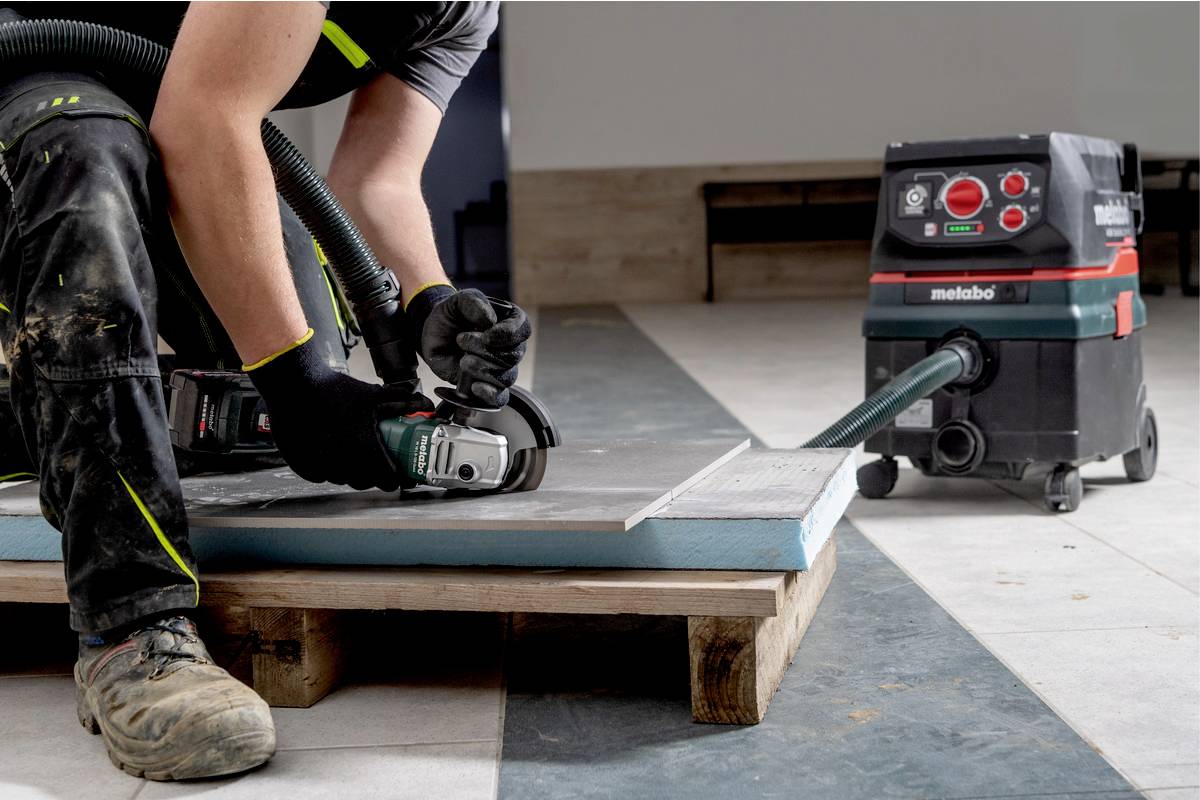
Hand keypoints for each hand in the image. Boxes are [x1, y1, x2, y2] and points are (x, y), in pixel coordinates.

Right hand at [245, 332, 433, 489]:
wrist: (294, 385)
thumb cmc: (332, 390)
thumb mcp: (372, 394)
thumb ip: (402, 401)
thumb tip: (425, 404)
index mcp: (365, 451)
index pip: (388, 482)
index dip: (397, 478)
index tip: (399, 472)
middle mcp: (344, 465)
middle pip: (366, 483)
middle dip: (374, 474)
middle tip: (376, 459)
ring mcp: (321, 467)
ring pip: (343, 480)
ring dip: (351, 472)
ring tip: (352, 452)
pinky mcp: (303, 466)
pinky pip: (321, 475)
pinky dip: (328, 468)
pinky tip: (330, 451)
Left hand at [406, 287, 530, 406]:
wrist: (434, 334)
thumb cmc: (451, 315)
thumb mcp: (458, 300)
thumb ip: (474, 302)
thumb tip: (490, 321)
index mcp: (510, 321)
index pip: (522, 330)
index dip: (507, 335)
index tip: (486, 335)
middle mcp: (510, 346)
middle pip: (513, 356)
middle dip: (485, 350)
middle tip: (461, 341)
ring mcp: (501, 368)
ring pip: (507, 377)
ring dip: (483, 369)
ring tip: (463, 361)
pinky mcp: (489, 385)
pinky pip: (500, 398)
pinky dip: (489, 395)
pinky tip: (474, 387)